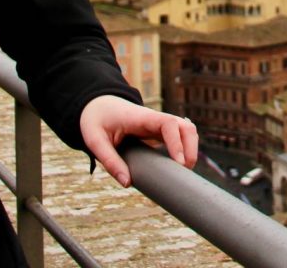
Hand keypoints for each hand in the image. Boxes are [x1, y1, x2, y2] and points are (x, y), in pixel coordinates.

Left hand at [79, 95, 198, 187]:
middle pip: (185, 126)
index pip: (168, 124)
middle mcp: (155, 119)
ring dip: (191, 149)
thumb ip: (110, 161)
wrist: (98, 105)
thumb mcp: (95, 140)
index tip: (179, 163)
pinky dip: (184, 149)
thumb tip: (127, 183)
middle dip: (191, 148)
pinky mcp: (159, 131)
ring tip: (183, 171)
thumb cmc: (96, 120)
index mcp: (141, 118)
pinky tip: (178, 166)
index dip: (177, 142)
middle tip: (185, 171)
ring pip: (186, 130)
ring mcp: (159, 124)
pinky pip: (179, 137)